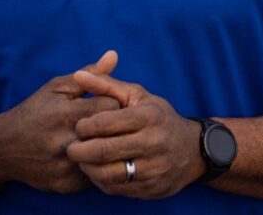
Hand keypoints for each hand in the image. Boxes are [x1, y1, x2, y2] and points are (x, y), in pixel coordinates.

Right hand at [0, 51, 120, 192]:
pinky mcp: (65, 184)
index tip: (107, 104)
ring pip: (104, 154)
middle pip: (110, 131)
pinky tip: (89, 155)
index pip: (112, 105)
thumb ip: (89, 74)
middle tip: (106, 122)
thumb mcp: (57, 88)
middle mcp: (65, 141)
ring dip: (105, 145)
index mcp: (65, 114)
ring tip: (99, 137)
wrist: (2, 149)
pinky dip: (96, 164)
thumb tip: (114, 55)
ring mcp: (65, 165)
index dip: (112, 102)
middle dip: (111, 125)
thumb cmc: (35, 112)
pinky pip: (95, 174)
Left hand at [66, 71, 204, 198]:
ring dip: (87, 168)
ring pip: (107, 174)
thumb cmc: (157, 118)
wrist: (191, 150)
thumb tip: (79, 75)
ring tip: (83, 160)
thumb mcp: (137, 96)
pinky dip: (100, 180)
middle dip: (79, 150)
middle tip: (71, 148)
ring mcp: (154, 167)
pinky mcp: (150, 187)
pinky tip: (98, 170)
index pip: (105, 123)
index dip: (84, 126)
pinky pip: (115, 188)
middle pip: (103, 151)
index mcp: (150, 116)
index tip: (78, 127)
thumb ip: (106, 85)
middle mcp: (154, 142)